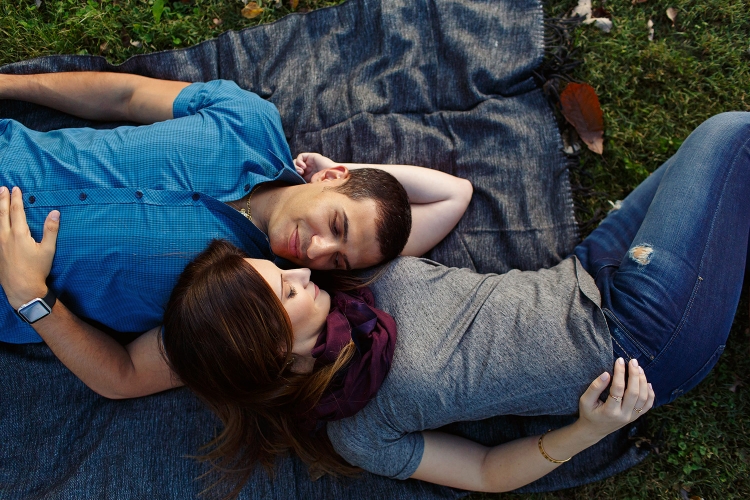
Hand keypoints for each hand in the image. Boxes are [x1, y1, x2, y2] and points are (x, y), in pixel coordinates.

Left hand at [0, 186, 59, 308]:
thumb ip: (51, 229)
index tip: (15, 188)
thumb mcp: (48, 250)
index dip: (16, 198)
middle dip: (2, 199)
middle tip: (2, 189)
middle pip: (2, 213)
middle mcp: (5, 236)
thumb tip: (55, 212)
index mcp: (19, 234)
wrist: (21, 288)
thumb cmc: (36, 270)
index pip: (16, 211)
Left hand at [294, 152, 336, 181]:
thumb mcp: (311, 185)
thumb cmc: (325, 183)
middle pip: (295, 167)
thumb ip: (303, 184)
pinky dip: (299, 161)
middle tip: (299, 174)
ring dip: (296, 166)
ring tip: (301, 171)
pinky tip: (303, 167)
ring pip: (297, 161)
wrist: (334, 177)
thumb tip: (292, 187)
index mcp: (308, 176)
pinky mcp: (312, 157)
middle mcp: (308, 169)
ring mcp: (310, 163)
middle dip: (294, 170)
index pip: (296, 173)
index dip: (293, 175)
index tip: (296, 179)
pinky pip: (301, 156)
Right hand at [577, 357, 654, 438]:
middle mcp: (624, 415)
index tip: (619, 360)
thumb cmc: (588, 413)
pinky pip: (648, 405)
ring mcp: (631, 417)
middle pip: (634, 392)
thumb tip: (606, 374)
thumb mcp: (585, 400)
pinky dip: (650, 393)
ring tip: (638, 368)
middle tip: (632, 361)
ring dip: (643, 381)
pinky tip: (647, 382)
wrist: (594, 430)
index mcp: (610, 411)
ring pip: (643, 398)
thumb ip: (595, 387)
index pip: (618, 389)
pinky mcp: (635, 417)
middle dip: (634, 374)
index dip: (620, 373)